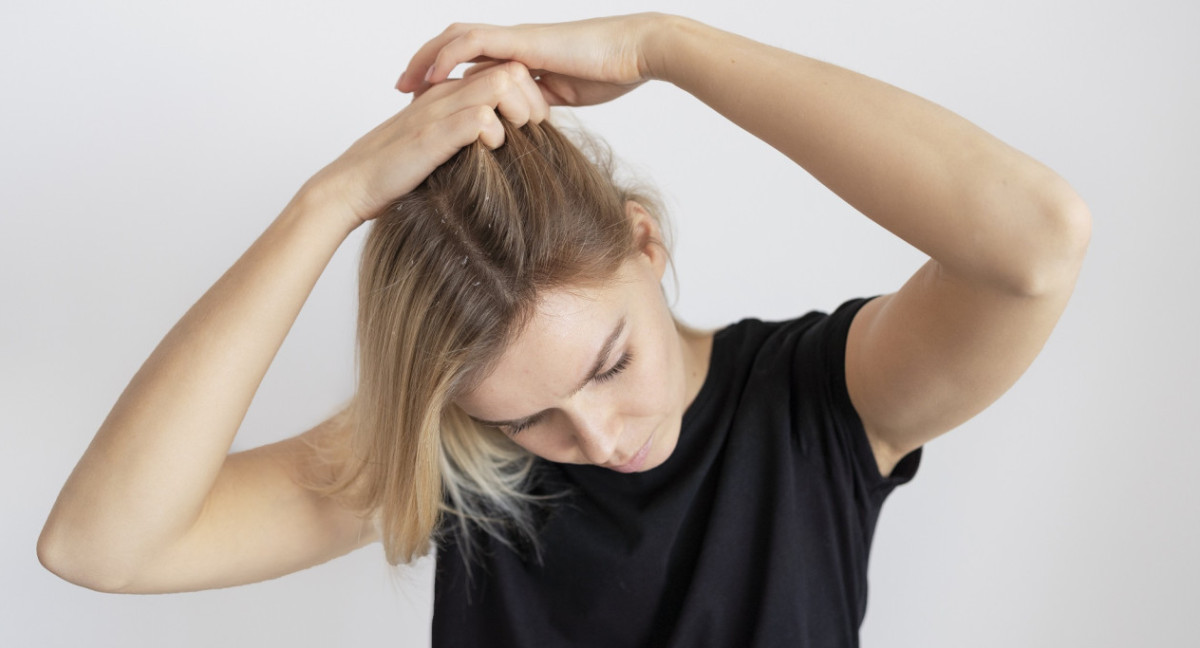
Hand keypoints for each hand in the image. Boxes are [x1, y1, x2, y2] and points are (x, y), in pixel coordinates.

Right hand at [304, 61, 548, 225]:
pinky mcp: (431, 136)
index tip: (534, 124)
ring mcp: (437, 112)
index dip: (528, 94)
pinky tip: (492, 148)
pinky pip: (477, 117)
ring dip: (518, 110)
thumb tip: (501, 149)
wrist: (351, 186)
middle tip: (535, 129)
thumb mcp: (438, 147)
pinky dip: (493, 131)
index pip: (504, 71)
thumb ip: (463, 138)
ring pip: (497, 85)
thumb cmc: (394, 173)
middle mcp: (444, 96)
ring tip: (517, 136)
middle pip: (509, 70)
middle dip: (532, 99)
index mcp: (448, 95)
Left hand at [395, 14, 670, 106]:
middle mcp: (512, 46)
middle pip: (455, 47)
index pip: (472, 66)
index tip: (422, 101)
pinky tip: (432, 77)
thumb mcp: (565, 100)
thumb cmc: (612, 73)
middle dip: (424, 67)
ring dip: (426, 60)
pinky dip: (449, 58)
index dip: (445, 80)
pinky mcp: (521, 42)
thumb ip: (540, 110)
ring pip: (456, 40)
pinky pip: (475, 44)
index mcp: (521, 60)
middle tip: (400, 90)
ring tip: (404, 84)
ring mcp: (515, 41)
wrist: (634, 52)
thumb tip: (525, 132)